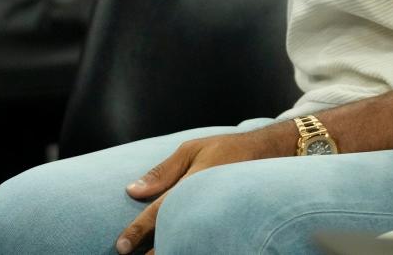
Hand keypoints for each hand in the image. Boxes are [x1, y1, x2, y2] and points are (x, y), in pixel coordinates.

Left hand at [116, 124, 293, 253]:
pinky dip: (190, 246)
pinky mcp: (227, 219)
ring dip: (172, 249)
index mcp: (194, 181)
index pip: (160, 211)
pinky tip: (180, 248)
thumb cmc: (227, 148)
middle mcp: (205, 200)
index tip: (122, 247)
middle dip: (155, 251)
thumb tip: (132, 191)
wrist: (270, 152)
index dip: (139, 231)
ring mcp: (218, 212)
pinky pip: (204, 237)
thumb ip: (164, 171)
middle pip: (174, 234)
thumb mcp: (193, 149)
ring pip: (190, 240)